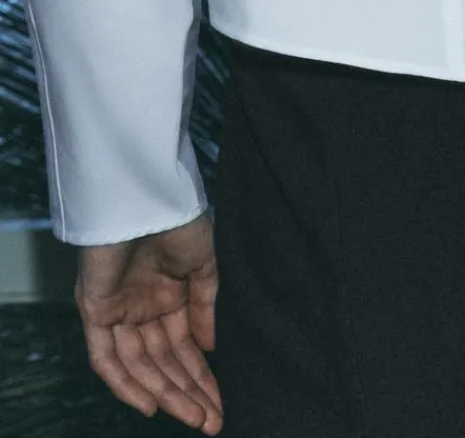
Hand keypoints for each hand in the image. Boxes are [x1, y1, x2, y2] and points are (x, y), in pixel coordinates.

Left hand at [75, 209, 223, 432]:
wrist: (148, 196)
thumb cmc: (179, 219)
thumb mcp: (204, 263)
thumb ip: (205, 305)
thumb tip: (209, 347)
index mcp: (168, 294)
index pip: (183, 347)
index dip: (201, 377)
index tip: (221, 403)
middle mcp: (142, 307)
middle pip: (163, 363)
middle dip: (189, 393)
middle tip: (212, 422)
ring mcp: (118, 311)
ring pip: (140, 366)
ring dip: (166, 394)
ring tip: (195, 418)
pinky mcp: (95, 311)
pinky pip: (106, 358)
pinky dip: (124, 384)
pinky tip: (150, 405)